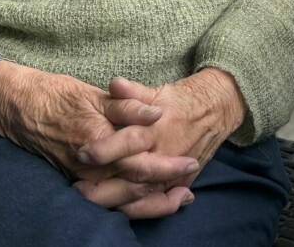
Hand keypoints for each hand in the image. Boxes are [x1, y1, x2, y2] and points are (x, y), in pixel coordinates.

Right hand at [0, 62, 200, 217]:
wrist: (18, 107)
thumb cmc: (57, 95)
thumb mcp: (95, 94)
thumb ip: (128, 105)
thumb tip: (157, 112)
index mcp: (98, 141)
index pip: (140, 162)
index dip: (168, 165)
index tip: (192, 162)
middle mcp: (90, 166)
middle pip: (133, 187)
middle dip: (163, 191)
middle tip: (190, 191)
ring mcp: (81, 177)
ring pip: (120, 199)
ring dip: (149, 203)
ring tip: (176, 200)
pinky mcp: (74, 180)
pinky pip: (104, 199)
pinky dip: (127, 202)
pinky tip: (144, 200)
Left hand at [72, 68, 246, 214]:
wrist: (216, 109)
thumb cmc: (181, 99)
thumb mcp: (157, 91)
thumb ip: (133, 92)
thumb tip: (114, 84)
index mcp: (159, 126)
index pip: (130, 141)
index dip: (106, 148)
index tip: (83, 151)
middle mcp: (167, 151)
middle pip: (133, 174)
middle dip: (104, 182)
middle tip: (77, 185)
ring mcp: (175, 170)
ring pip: (143, 193)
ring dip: (115, 199)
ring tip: (89, 198)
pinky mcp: (181, 182)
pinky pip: (157, 203)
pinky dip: (137, 210)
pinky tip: (116, 209)